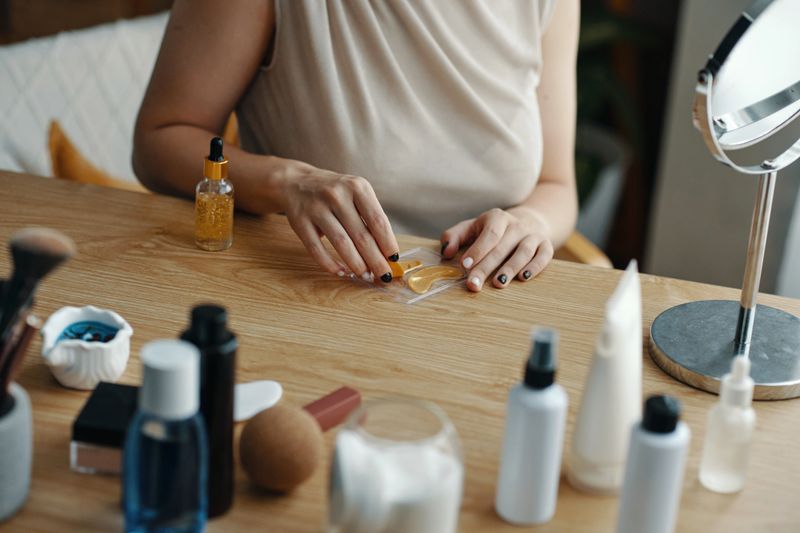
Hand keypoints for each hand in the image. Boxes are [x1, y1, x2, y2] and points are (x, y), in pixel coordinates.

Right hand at [281, 164, 398, 281]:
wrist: (296, 183)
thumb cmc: (335, 193)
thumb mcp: (355, 193)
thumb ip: (369, 217)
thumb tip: (386, 252)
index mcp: (357, 187)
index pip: (378, 221)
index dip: (388, 243)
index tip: (394, 259)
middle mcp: (337, 195)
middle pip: (361, 235)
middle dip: (375, 260)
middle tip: (384, 276)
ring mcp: (316, 208)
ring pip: (341, 243)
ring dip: (356, 264)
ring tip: (365, 275)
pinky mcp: (300, 221)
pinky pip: (317, 248)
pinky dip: (330, 264)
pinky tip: (341, 272)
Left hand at [440, 207, 553, 291]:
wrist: (530, 221)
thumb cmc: (493, 230)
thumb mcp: (472, 227)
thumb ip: (454, 236)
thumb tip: (446, 252)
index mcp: (497, 218)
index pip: (489, 233)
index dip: (478, 249)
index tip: (465, 265)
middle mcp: (517, 225)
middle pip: (501, 247)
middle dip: (486, 267)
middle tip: (474, 284)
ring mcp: (533, 235)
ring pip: (524, 251)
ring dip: (511, 268)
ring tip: (498, 283)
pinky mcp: (546, 245)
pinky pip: (544, 256)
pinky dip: (535, 267)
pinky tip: (523, 278)